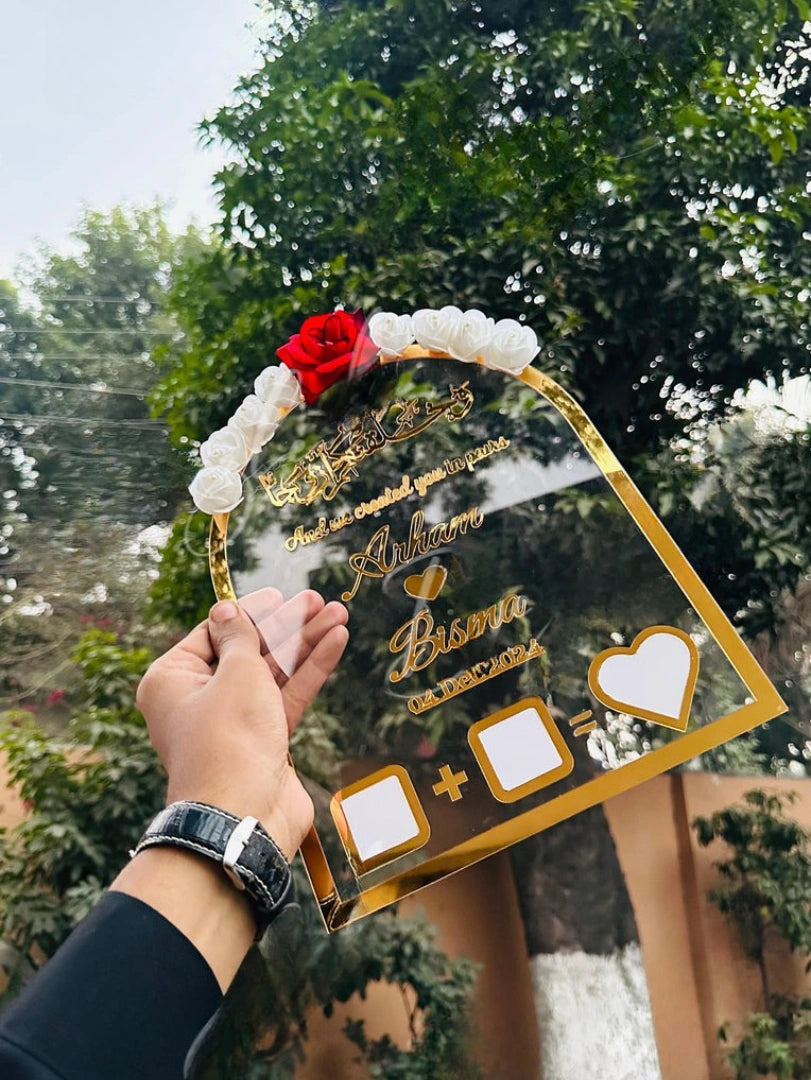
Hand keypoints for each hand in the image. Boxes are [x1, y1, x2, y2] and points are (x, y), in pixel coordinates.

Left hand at [135, 588, 348, 859]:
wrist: (243, 817)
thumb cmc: (229, 740)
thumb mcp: (236, 673)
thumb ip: (241, 637)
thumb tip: (228, 610)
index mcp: (172, 680)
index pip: (214, 632)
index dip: (250, 611)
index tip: (280, 594)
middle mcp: (198, 699)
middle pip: (247, 650)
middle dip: (287, 626)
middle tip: (318, 601)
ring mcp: (233, 722)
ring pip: (272, 673)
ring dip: (305, 644)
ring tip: (338, 614)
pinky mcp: (263, 741)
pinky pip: (286, 697)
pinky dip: (309, 671)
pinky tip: (335, 642)